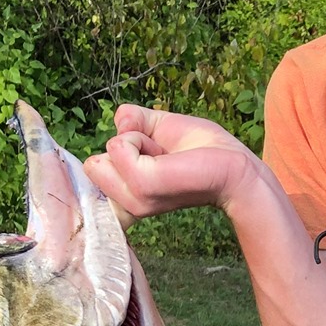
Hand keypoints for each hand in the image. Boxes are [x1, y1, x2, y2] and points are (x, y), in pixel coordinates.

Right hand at [81, 106, 259, 224]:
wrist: (234, 165)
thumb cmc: (202, 150)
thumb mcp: (157, 127)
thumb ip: (131, 120)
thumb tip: (119, 123)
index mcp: (128, 198)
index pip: (92, 177)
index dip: (114, 157)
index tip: (150, 157)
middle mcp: (128, 205)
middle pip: (93, 166)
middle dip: (125, 146)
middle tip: (160, 153)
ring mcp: (135, 200)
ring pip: (102, 157)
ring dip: (134, 142)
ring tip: (165, 154)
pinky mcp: (144, 187)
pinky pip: (117, 147)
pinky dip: (139, 138)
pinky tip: (166, 153)